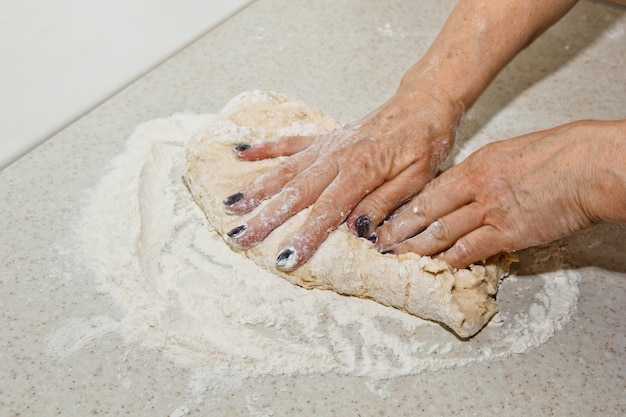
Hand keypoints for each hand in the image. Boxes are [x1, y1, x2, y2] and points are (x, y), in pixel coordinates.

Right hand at [223, 89, 460, 269]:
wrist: (422, 104)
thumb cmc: (424, 143)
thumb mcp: (418, 179)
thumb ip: (385, 203)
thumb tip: (358, 232)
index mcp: (362, 171)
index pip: (327, 210)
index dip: (304, 236)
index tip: (284, 259)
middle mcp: (337, 157)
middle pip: (296, 192)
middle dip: (265, 218)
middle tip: (239, 238)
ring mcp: (327, 146)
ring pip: (286, 170)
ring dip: (256, 188)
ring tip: (230, 205)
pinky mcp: (325, 139)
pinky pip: (290, 143)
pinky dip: (265, 149)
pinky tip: (240, 152)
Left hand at [374, 120, 625, 267]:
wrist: (589, 165)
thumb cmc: (559, 154)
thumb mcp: (509, 153)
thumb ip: (483, 172)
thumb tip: (466, 187)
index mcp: (474, 165)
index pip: (428, 190)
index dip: (404, 208)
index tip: (387, 218)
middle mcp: (475, 187)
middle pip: (425, 212)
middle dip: (398, 230)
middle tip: (377, 244)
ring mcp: (490, 210)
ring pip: (441, 233)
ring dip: (415, 249)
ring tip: (395, 260)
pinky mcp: (509, 233)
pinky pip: (470, 250)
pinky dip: (450, 261)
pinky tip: (434, 268)